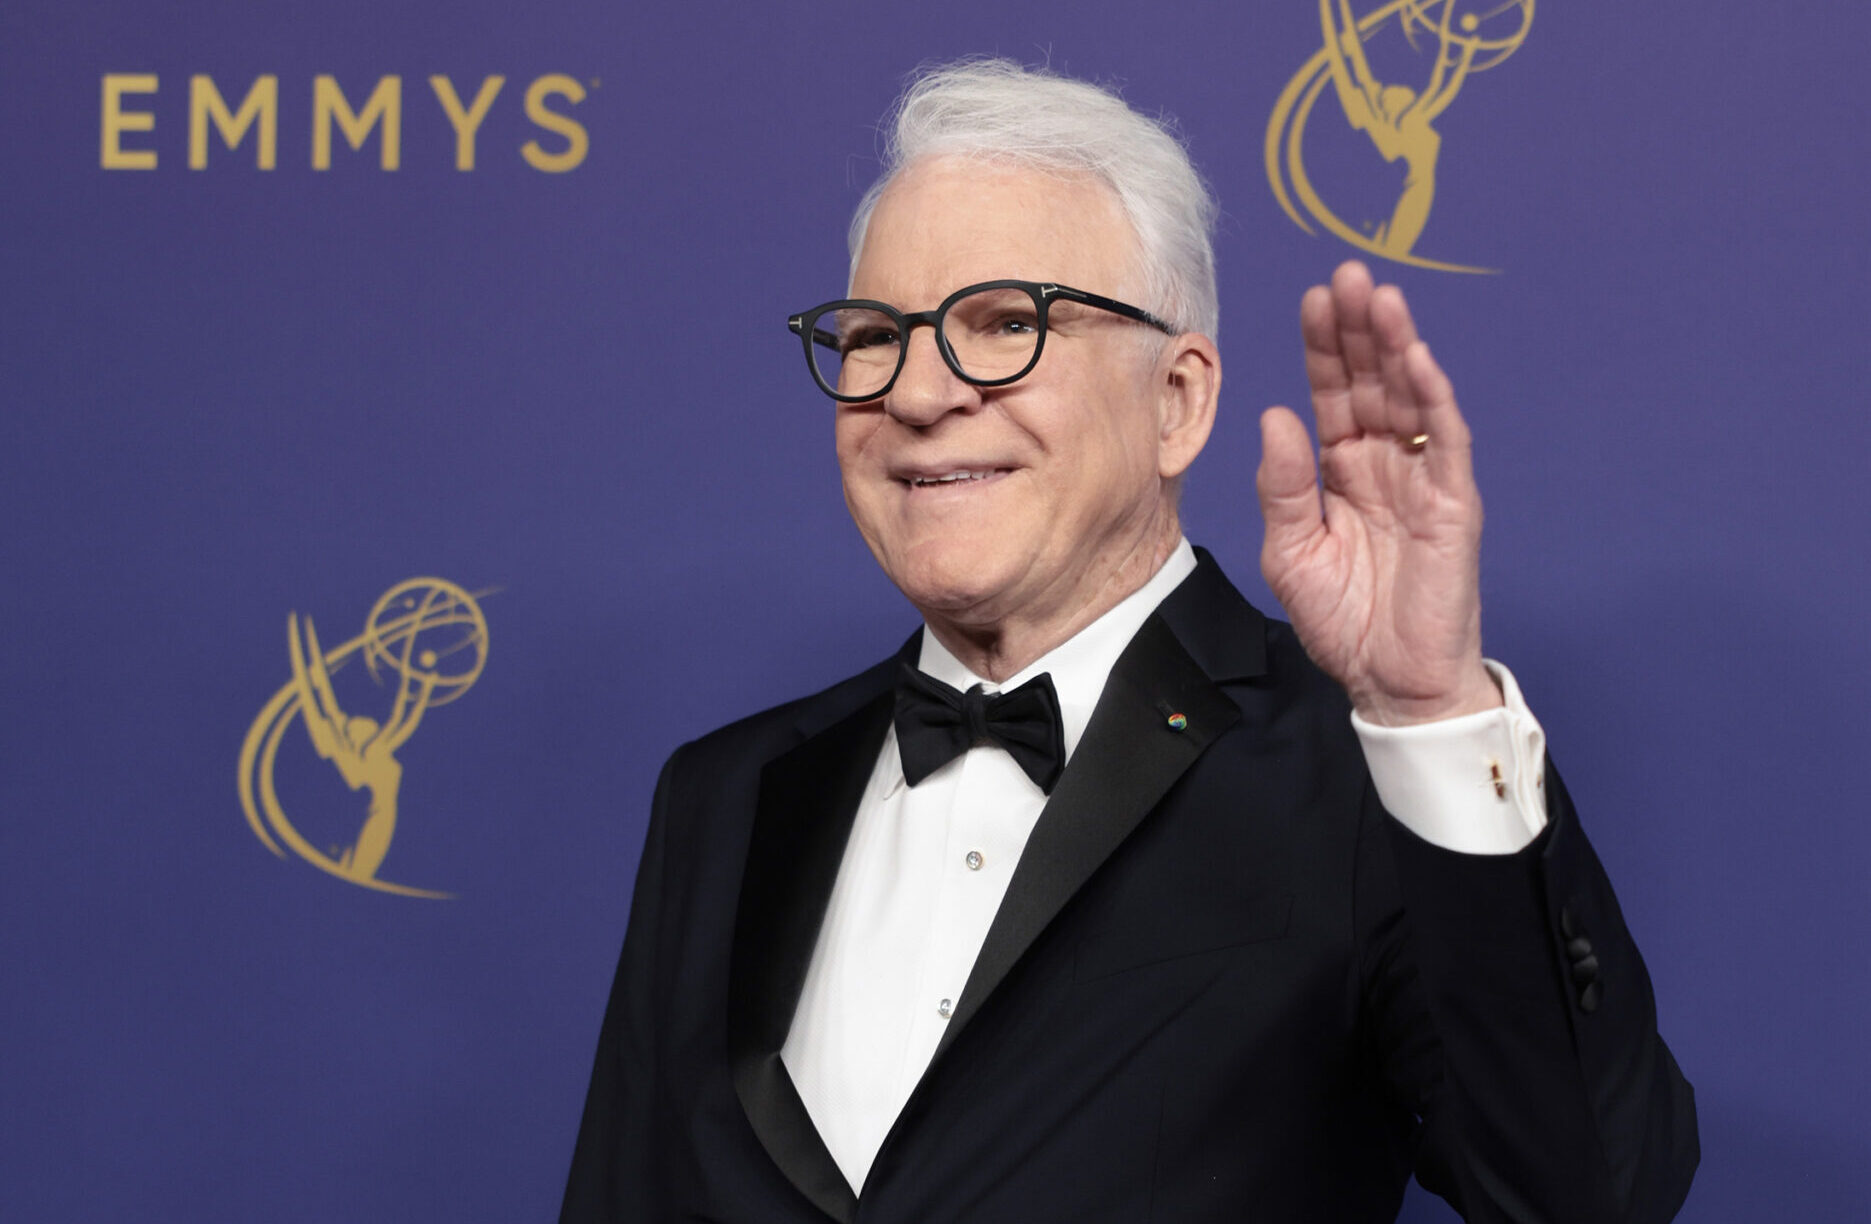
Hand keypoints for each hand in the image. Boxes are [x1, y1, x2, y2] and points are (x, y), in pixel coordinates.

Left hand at [1256, 261, 1500, 725]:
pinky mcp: (1454, 502)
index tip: (1314, 299)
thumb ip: (1284, 486)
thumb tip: (1276, 417)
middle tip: (1349, 276)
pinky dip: (1433, 399)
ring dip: (1398, 347)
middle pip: (1372, 381)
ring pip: (1411, 397)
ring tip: (1382, 299)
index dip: (1324, 347)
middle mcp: (1383, 462)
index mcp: (1340, 469)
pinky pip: (1445, 442)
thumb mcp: (1291, 550)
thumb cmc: (1342, 619)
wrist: (1389, 680)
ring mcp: (1422, 478)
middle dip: (1360, 329)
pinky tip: (1416, 361)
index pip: (1333, 393)